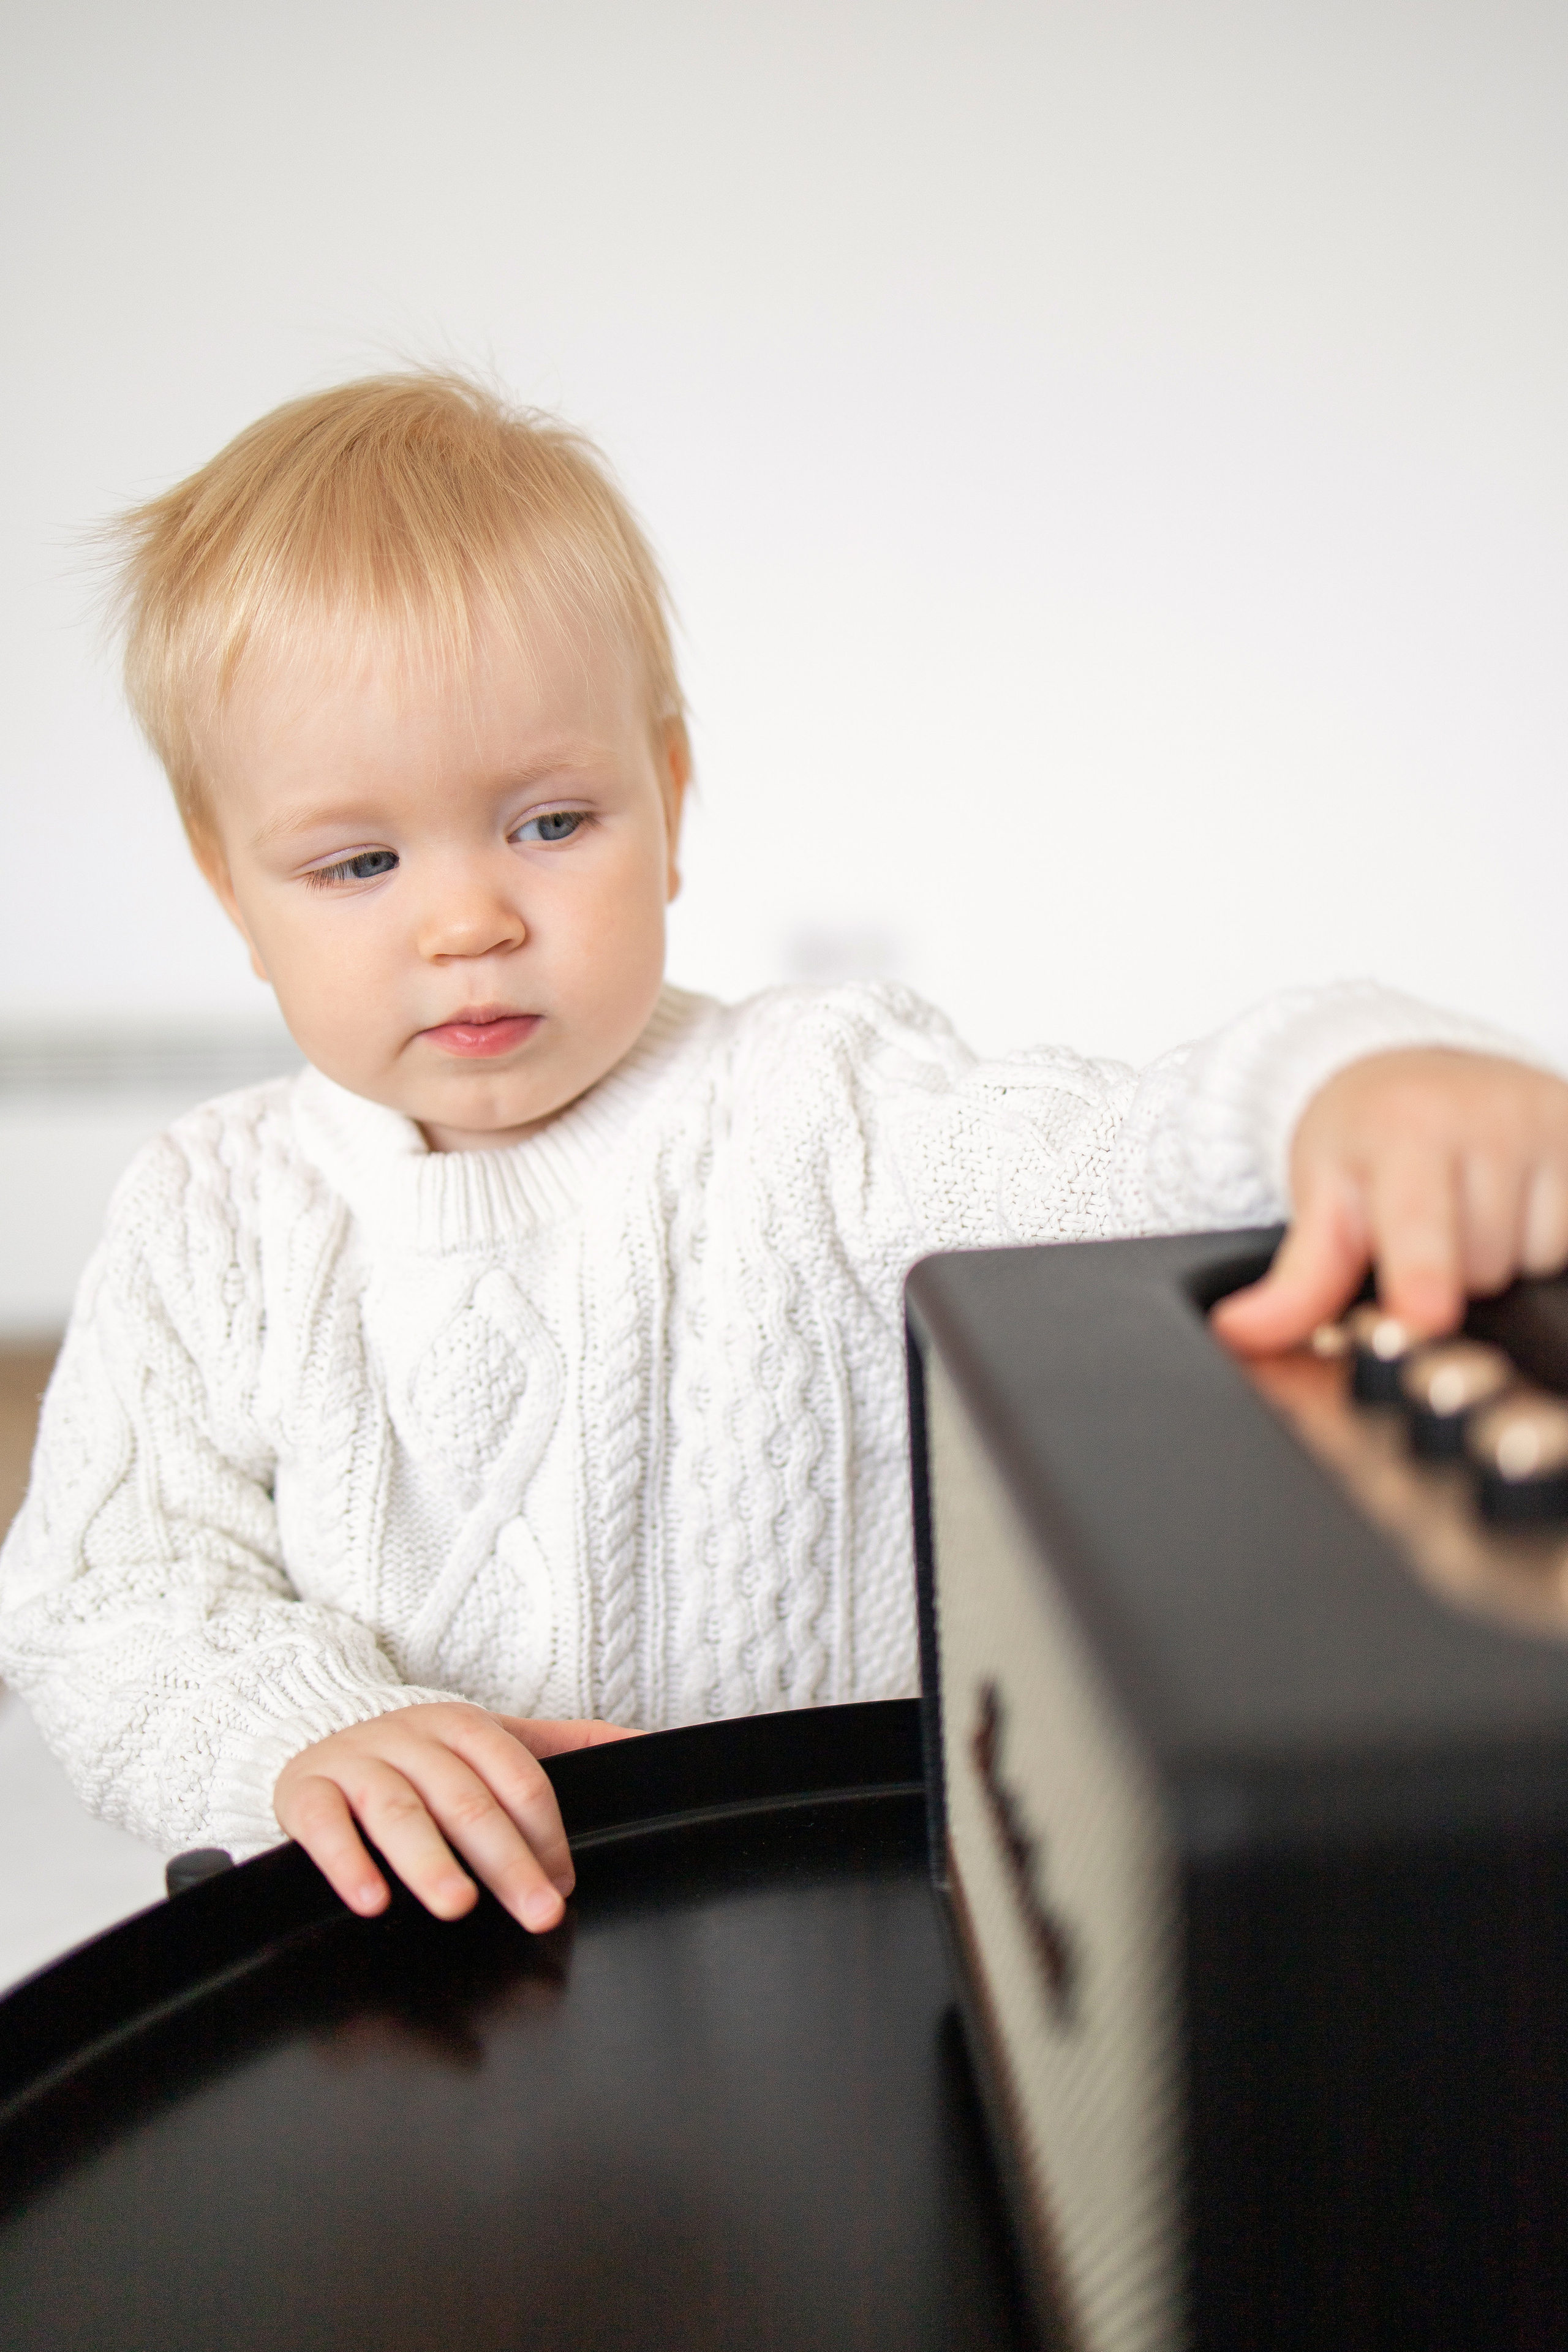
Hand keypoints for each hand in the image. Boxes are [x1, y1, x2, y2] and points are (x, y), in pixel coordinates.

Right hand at [273, 1702, 638, 1930]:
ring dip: (429, 1861)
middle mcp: (411, 1738)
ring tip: (456, 1904)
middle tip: (536, 1912)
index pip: (518, 1778)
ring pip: (397, 1811)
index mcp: (465, 1726)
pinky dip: (348, 1862)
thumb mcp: (493, 1740)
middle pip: (466, 1800)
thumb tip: (647, 1744)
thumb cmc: (423, 1755)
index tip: (562, 1886)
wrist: (322, 1733)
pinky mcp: (304, 1792)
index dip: (545, 1835)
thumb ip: (569, 1744)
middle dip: (505, 1861)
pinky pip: (324, 1825)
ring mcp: (355, 1762)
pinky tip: (371, 1901)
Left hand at [1212, 1048, 1567, 1356]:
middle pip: (1482, 1267)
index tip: (1422, 1317)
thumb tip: (1244, 1332)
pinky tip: (1516, 1207)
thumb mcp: (1322, 1198)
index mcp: (1407, 1129)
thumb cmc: (1366, 1135)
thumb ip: (1298, 1279)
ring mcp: (1550, 1124)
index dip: (1423, 1279)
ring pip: (1538, 1259)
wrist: (1416, 1069)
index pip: (1422, 1223)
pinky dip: (1546, 1238)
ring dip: (1507, 1257)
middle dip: (1452, 1274)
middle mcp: (1489, 1117)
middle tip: (1427, 1229)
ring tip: (1472, 1213)